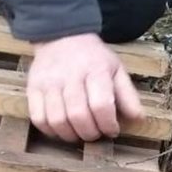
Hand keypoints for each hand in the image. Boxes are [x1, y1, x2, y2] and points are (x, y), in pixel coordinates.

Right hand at [27, 33, 143, 142]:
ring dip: (71, 135)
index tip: (112, 130)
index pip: (101, 105)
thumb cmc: (94, 60)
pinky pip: (39, 119)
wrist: (62, 36)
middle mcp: (70, 75)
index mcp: (95, 69)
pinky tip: (62, 128)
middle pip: (78, 116)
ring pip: (57, 120)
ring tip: (79, 133)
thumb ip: (128, 96)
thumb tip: (138, 119)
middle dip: (90, 133)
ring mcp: (48, 82)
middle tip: (95, 133)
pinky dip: (51, 131)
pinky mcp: (32, 88)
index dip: (108, 125)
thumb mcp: (116, 70)